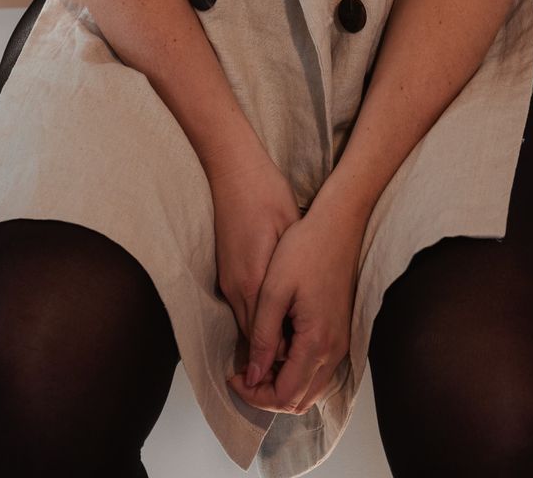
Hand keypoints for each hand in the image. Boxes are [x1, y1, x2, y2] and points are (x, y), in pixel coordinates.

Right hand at [207, 145, 302, 377]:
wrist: (233, 169)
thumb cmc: (267, 194)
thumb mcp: (291, 232)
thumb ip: (292, 273)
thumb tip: (301, 306)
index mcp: (255, 280)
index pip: (268, 338)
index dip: (287, 353)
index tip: (308, 359)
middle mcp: (237, 287)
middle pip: (254, 340)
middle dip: (275, 354)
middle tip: (302, 362)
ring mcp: (227, 280)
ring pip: (245, 326)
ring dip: (265, 338)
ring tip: (293, 344)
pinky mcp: (223, 272)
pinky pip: (240, 308)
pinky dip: (256, 320)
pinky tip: (276, 316)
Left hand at [224, 195, 364, 415]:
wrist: (339, 225)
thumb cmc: (304, 249)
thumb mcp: (274, 290)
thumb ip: (263, 337)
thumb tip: (252, 377)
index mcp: (316, 342)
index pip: (284, 396)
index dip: (254, 395)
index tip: (233, 376)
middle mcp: (335, 351)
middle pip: (300, 401)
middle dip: (267, 395)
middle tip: (243, 374)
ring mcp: (342, 343)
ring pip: (311, 389)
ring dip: (283, 385)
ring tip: (257, 362)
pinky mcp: (342, 333)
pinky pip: (319, 371)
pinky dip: (297, 372)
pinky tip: (278, 349)